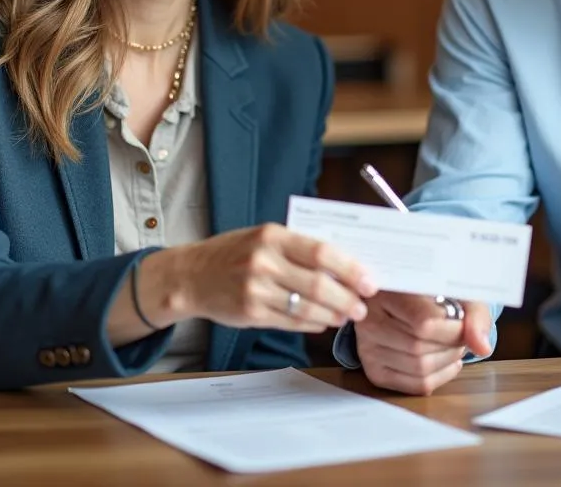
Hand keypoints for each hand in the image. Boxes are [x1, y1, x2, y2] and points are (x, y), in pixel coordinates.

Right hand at [176, 223, 376, 333]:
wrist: (191, 275)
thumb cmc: (235, 252)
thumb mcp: (264, 237)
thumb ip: (299, 247)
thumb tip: (343, 263)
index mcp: (273, 236)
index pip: (322, 251)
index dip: (350, 268)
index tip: (370, 280)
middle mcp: (264, 262)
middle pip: (319, 284)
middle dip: (348, 297)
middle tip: (363, 305)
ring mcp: (256, 290)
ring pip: (307, 307)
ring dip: (334, 314)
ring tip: (347, 315)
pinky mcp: (251, 314)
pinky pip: (291, 321)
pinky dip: (313, 323)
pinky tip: (324, 321)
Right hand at [355, 291, 492, 394]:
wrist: (405, 296)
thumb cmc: (431, 291)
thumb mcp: (455, 289)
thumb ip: (474, 314)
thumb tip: (481, 347)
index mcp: (386, 290)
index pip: (423, 322)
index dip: (452, 329)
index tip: (463, 321)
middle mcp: (368, 320)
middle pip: (420, 348)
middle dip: (452, 346)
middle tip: (461, 336)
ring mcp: (367, 348)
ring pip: (419, 368)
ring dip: (448, 361)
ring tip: (454, 346)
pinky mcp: (374, 370)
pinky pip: (414, 384)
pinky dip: (440, 377)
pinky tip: (447, 361)